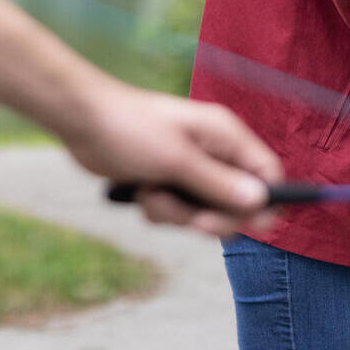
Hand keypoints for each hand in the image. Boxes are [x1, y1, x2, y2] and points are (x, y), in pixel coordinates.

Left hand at [63, 83, 282, 240]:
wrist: (82, 122)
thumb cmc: (131, 130)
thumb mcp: (177, 161)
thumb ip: (219, 183)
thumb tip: (261, 201)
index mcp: (225, 136)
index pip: (267, 172)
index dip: (266, 202)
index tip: (253, 227)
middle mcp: (213, 151)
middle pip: (238, 201)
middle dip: (213, 217)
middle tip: (195, 223)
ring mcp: (190, 167)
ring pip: (203, 211)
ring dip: (177, 214)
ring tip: (152, 194)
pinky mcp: (168, 181)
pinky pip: (177, 211)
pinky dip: (160, 210)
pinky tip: (140, 193)